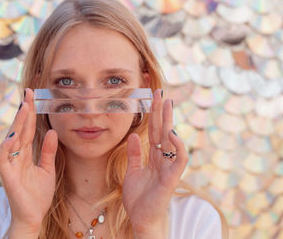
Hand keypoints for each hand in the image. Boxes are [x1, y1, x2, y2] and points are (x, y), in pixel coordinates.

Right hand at [0, 88, 57, 231]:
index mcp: (25, 154)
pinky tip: (14, 134)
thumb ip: (47, 151)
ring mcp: (9, 165)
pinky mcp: (6, 176)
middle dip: (23, 111)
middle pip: (18, 129)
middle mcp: (16, 156)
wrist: (33, 217)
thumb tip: (51, 131)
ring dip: (17, 123)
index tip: (33, 96)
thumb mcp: (47, 169)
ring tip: (24, 107)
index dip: (30, 113)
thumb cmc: (38, 195)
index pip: (27, 129)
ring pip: (10, 139)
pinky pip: (2, 158)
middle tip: (28, 93)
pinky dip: (7, 145)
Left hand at [122, 89, 187, 235]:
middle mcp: (163, 159)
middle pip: (162, 131)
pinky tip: (171, 133)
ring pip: (171, 140)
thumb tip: (133, 135)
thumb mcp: (132, 172)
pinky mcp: (171, 179)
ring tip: (167, 104)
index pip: (154, 131)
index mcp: (153, 157)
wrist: (141, 220)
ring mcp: (168, 168)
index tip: (152, 98)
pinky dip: (177, 147)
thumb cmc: (139, 198)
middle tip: (160, 92)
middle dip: (161, 112)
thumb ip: (134, 154)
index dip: (153, 115)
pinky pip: (178, 160)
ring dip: (169, 122)